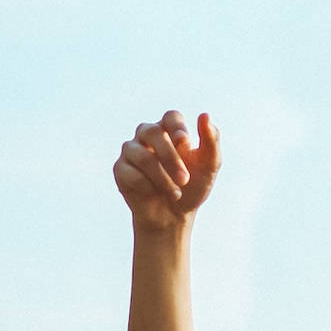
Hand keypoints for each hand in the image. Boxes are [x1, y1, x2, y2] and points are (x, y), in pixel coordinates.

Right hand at [113, 111, 220, 232]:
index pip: (171, 117)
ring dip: (162, 178)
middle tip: (184, 180)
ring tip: (175, 194)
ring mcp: (131, 151)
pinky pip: (130, 173)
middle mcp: (147, 135)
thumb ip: (211, 141)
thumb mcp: (209, 166)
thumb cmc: (193, 186)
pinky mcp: (120, 169)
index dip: (176, 127)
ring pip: (142, 156)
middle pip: (153, 133)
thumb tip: (205, 115)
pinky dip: (147, 187)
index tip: (184, 142)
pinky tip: (154, 194)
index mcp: (169, 130)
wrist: (173, 216)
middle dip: (171, 158)